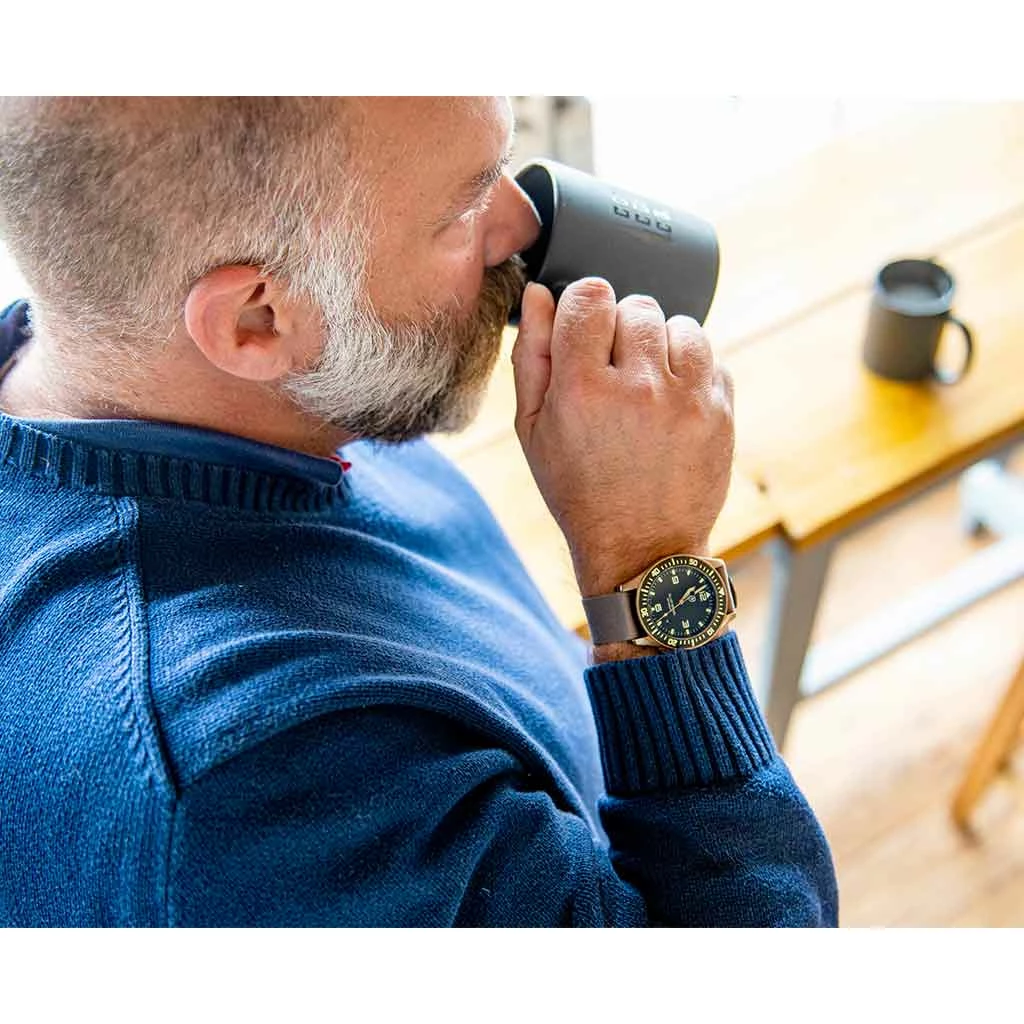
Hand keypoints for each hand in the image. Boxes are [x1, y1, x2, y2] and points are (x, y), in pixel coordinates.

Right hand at [512, 278, 733, 601]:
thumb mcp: (534, 429)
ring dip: (661, 345)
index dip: (584, 305)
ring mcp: (686, 399)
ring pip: (680, 324)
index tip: (584, 326)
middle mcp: (638, 387)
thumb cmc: (578, 489)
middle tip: (613, 371)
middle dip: (621, 329)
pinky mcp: (721, 411)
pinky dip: (691, 369)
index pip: (590, 296)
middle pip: (636, 306)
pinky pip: (710, 356)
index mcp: (582, 388)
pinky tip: (672, 402)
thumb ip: (532, 355)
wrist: (640, 548)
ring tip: (647, 383)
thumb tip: (540, 294)